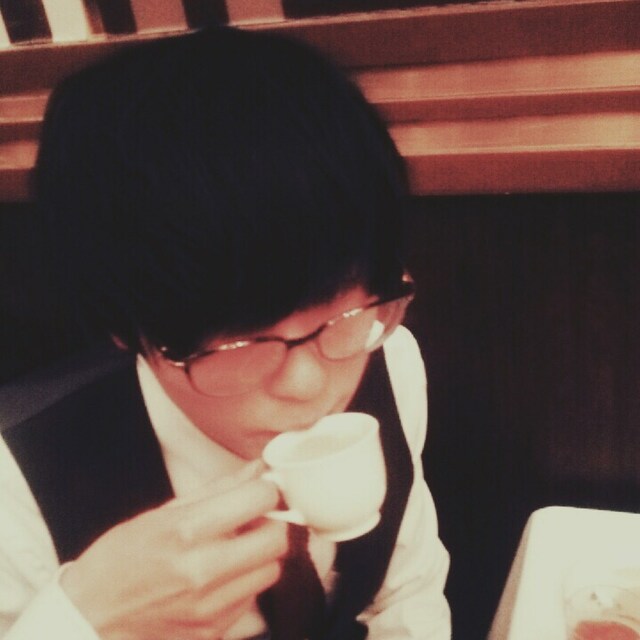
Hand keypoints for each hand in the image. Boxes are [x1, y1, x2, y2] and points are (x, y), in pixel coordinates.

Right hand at [60, 462, 286, 639]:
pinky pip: (252, 599)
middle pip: (277, 539)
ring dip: (260, 555)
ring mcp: (211, 607)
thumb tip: (257, 469)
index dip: (265, 489)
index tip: (259, 490)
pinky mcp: (214, 632)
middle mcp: (204, 571)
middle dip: (271, 522)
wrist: (89, 618)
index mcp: (187, 531)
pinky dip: (245, 583)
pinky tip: (220, 577)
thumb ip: (218, 490)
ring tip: (234, 549)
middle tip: (253, 519)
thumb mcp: (161, 513)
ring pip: (271, 570)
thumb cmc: (119, 560)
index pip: (260, 499)